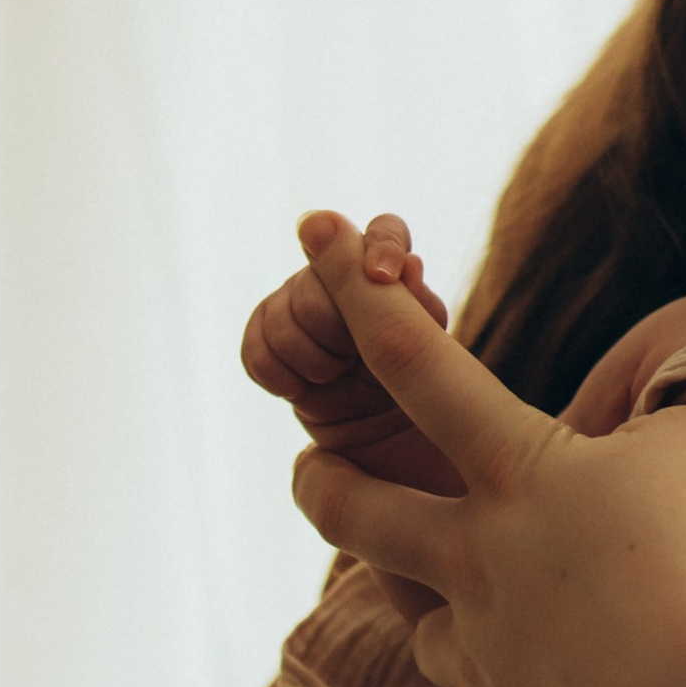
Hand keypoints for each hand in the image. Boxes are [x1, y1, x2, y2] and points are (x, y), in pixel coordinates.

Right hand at [242, 210, 458, 499]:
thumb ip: (414, 310)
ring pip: (281, 311)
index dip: (378, 245)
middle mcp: (344, 283)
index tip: (381, 275)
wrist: (386, 455)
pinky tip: (297, 389)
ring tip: (332, 378)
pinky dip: (274, 371)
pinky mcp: (271, 345)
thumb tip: (410, 264)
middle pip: (318, 277)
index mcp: (395, 278)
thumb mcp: (430, 357)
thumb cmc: (424, 404)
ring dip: (307, 355)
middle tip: (353, 360)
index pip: (385, 231)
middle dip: (332, 324)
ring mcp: (302, 309)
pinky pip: (255, 346)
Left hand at [285, 216, 685, 686]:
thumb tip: (616, 471)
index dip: (357, 288)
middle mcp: (476, 565)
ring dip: (450, 620)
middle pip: (355, 511)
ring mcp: (487, 664)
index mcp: (516, 474)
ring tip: (492, 623)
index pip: (416, 361)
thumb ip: (635, 440)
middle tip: (313, 470)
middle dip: (324, 481)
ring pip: (428, 634)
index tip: (313, 225)